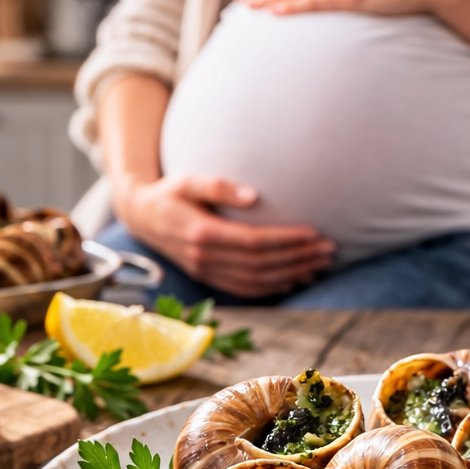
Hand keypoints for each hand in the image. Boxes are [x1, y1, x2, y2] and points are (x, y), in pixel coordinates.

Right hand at [116, 176, 334, 298]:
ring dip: (290, 275)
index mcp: (202, 233)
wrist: (141, 216)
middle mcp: (204, 258)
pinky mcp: (208, 278)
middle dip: (297, 258)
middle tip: (328, 250)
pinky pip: (244, 289)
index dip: (287, 241)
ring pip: (255, 281)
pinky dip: (272, 288)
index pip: (254, 243)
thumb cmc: (170, 191)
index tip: (315, 234)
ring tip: (319, 265)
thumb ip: (220, 186)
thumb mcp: (189, 179)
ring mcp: (205, 272)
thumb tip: (254, 196)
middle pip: (260, 265)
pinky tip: (294, 280)